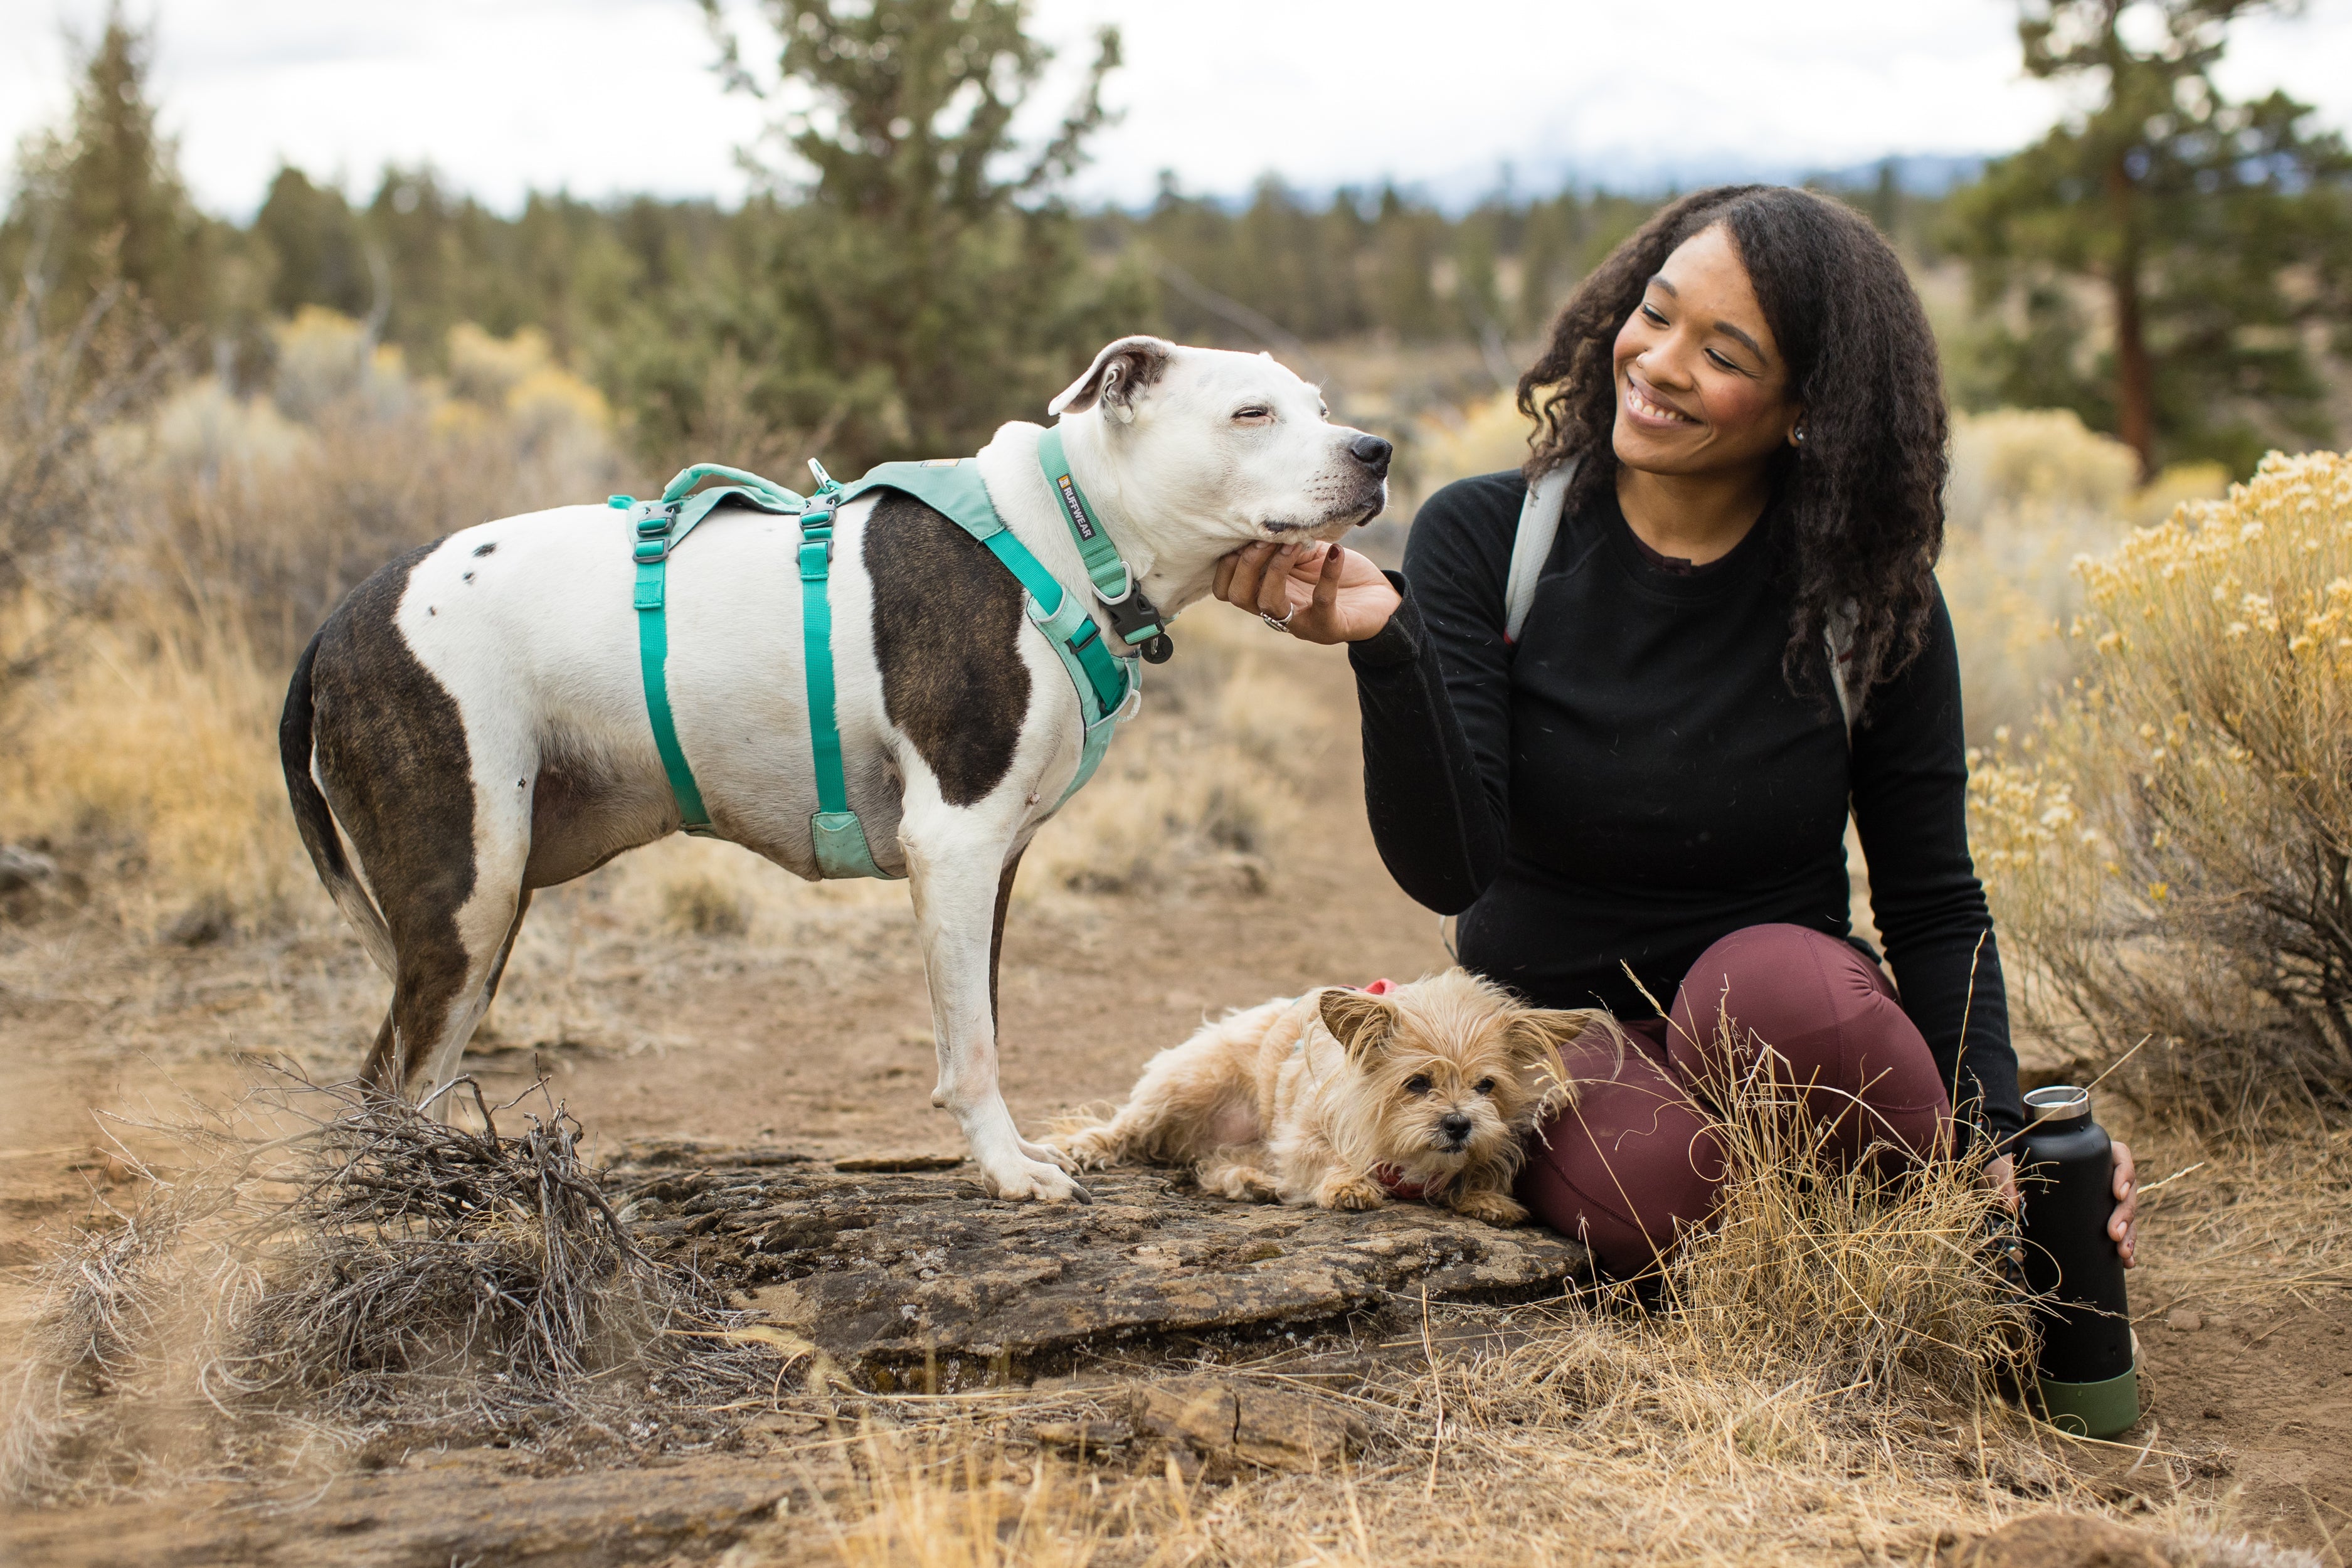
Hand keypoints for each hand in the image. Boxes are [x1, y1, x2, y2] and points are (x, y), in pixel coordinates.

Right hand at [1212, 540, 1401, 643]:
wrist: (1379, 600)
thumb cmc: (1338, 573)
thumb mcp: (1305, 553)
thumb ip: (1284, 542)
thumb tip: (1268, 520)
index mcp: (1265, 592)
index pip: (1225, 589)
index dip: (1228, 563)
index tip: (1249, 534)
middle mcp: (1276, 612)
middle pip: (1238, 596)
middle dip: (1247, 562)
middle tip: (1269, 538)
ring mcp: (1301, 623)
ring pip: (1268, 603)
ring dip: (1277, 568)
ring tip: (1295, 544)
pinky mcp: (1330, 626)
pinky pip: (1322, 602)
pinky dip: (1328, 574)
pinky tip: (1336, 552)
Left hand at [1986, 1144, 2137, 1266]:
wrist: (2012, 1182)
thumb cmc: (2016, 1169)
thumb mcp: (2011, 1171)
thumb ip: (2009, 1183)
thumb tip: (2013, 1205)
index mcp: (2091, 1155)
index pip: (2120, 1157)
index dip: (2125, 1174)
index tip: (2118, 1193)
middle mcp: (2103, 1175)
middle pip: (2127, 1191)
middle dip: (2125, 1214)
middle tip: (2114, 1235)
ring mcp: (2105, 1197)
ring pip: (2127, 1213)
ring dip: (2129, 1234)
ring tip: (2124, 1254)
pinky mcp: (2102, 1216)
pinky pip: (2121, 1230)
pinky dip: (2125, 1246)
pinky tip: (2127, 1262)